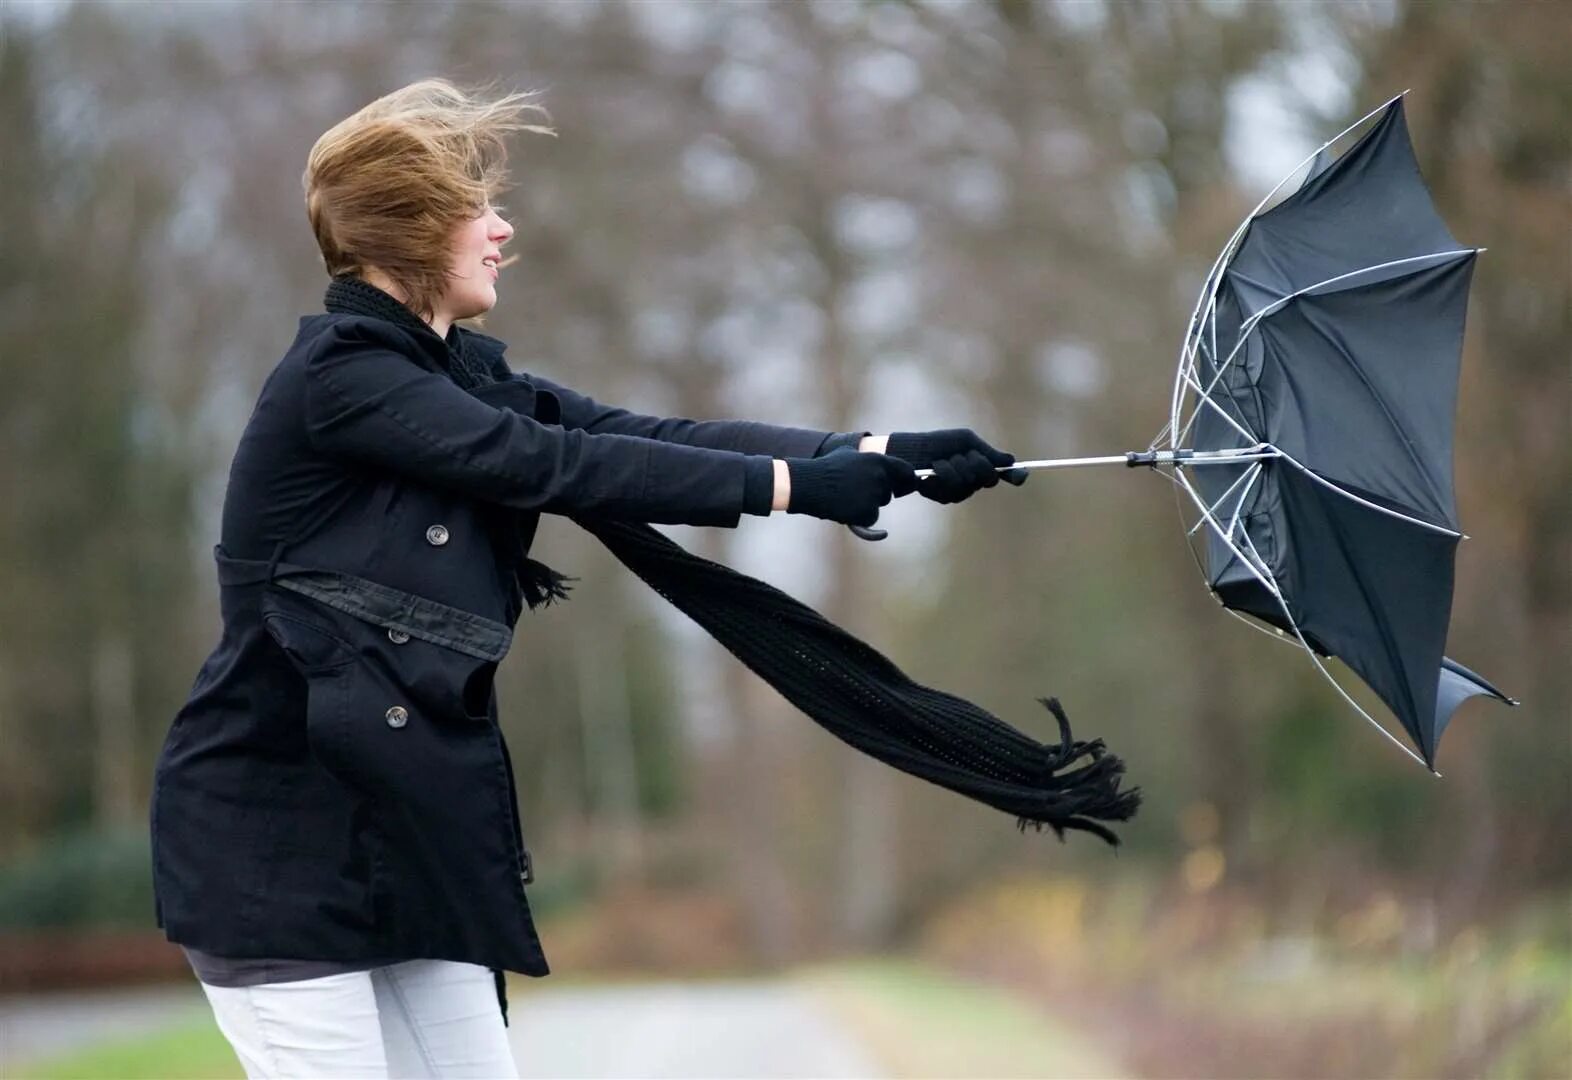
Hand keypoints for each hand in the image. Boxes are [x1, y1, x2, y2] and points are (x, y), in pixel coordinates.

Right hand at [783, 448, 918, 526]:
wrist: (809, 483)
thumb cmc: (826, 467)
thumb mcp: (847, 452)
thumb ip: (867, 457)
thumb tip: (876, 453)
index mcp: (879, 460)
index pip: (906, 471)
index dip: (906, 480)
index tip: (904, 487)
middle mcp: (880, 476)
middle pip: (888, 492)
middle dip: (876, 494)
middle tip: (855, 492)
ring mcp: (874, 494)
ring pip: (878, 505)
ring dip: (866, 505)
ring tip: (845, 498)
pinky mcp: (867, 511)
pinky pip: (870, 519)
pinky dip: (860, 518)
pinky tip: (845, 509)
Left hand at [885, 428, 1028, 502]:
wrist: (911, 450)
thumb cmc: (939, 442)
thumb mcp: (965, 441)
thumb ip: (987, 452)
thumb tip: (1011, 460)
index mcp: (982, 467)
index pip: (1003, 474)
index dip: (1014, 475)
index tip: (1021, 475)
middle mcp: (974, 482)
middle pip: (987, 478)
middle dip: (974, 462)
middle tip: (961, 454)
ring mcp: (959, 492)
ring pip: (967, 483)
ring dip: (953, 467)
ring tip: (940, 460)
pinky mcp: (943, 498)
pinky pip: (949, 489)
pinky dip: (940, 473)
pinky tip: (932, 470)